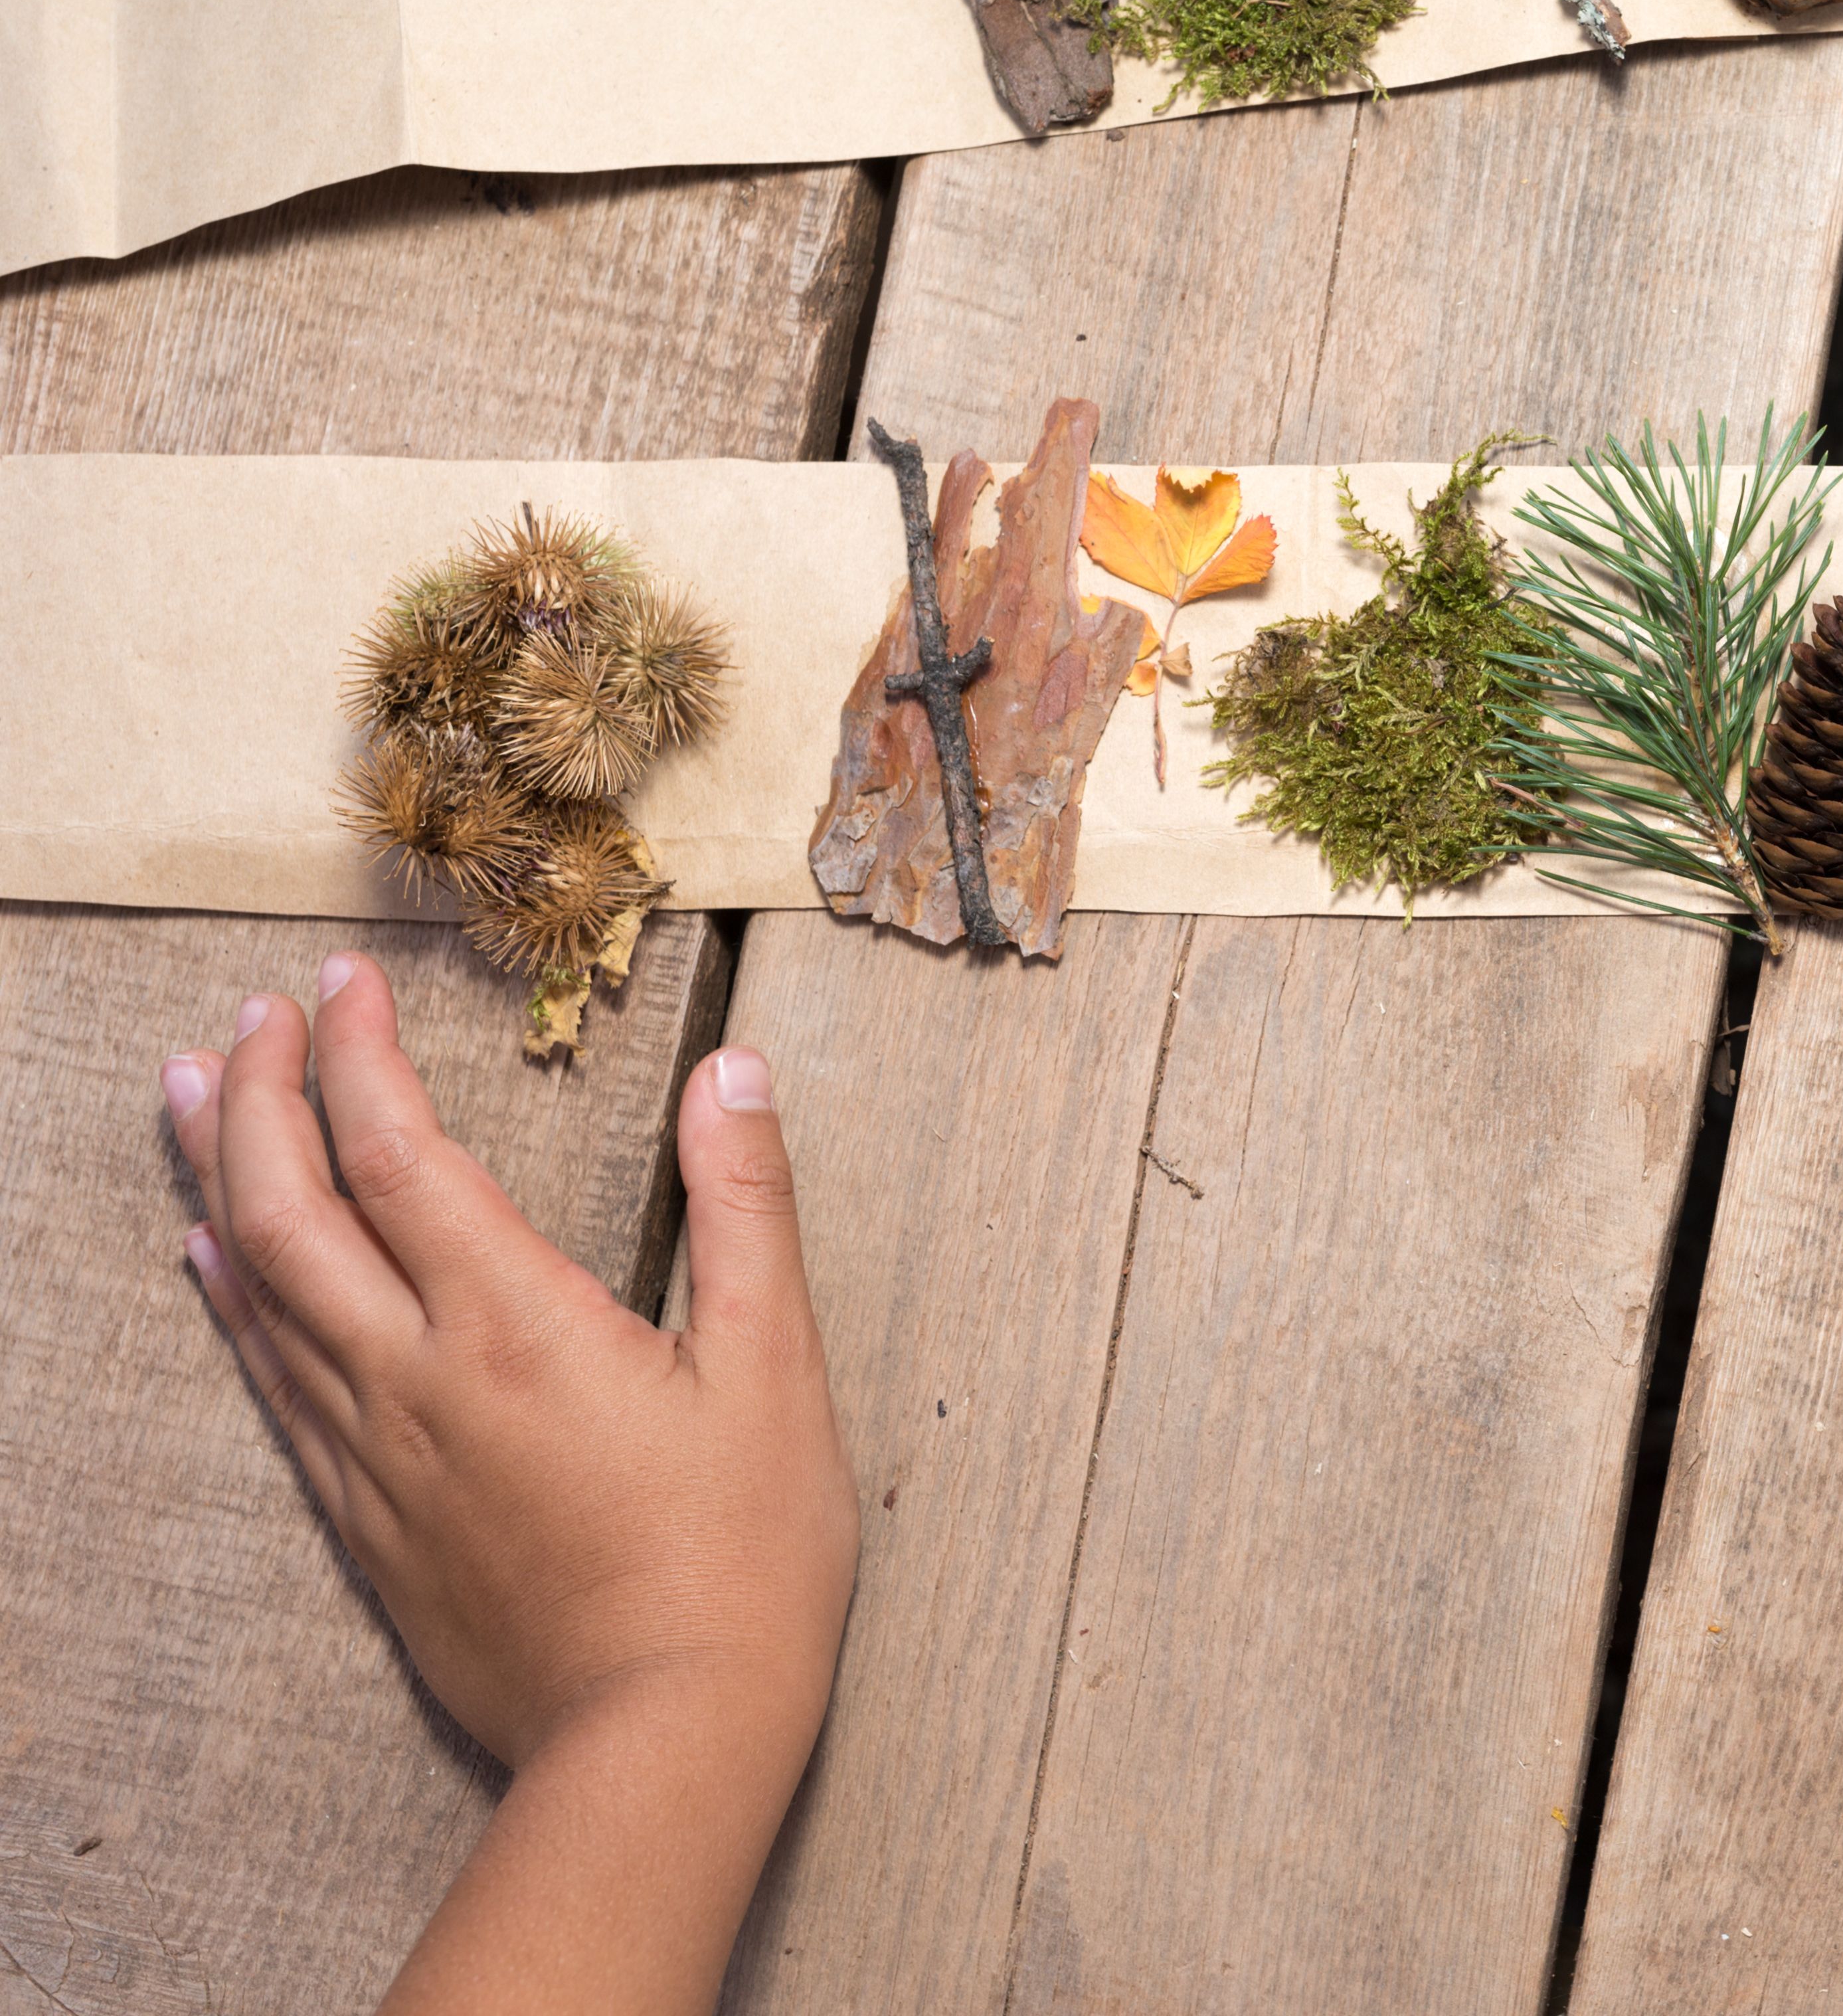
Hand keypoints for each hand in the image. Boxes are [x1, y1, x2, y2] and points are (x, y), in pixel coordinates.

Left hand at [162, 952, 856, 2015]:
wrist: (662, 1735)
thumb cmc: (738, 1559)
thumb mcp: (774, 1368)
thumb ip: (746, 1208)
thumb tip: (734, 1076)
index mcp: (515, 1324)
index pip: (400, 1153)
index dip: (360, 1054)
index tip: (343, 979)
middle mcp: (418, 1377)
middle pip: (293, 1210)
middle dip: (264, 1096)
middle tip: (257, 1017)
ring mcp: (378, 1454)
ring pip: (259, 1290)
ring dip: (220, 1178)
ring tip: (197, 1094)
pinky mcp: (370, 1520)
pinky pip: (273, 1384)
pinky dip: (232, 1304)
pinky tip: (213, 1262)